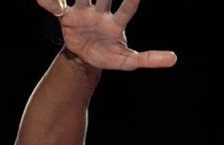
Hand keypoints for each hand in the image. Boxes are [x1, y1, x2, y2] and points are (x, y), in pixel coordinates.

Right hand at [37, 0, 176, 70]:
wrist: (87, 60)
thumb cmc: (110, 57)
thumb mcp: (129, 61)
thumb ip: (150, 58)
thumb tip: (174, 59)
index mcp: (116, 23)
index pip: (127, 8)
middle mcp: (100, 13)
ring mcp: (83, 13)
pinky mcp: (67, 17)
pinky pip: (57, 7)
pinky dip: (49, 2)